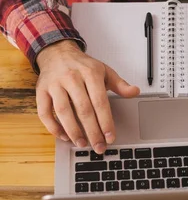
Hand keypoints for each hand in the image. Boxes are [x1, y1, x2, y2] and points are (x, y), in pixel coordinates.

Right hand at [36, 39, 139, 153]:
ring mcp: (55, 84)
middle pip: (83, 109)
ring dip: (73, 131)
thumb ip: (119, 84)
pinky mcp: (41, 91)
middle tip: (98, 146)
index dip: (105, 121)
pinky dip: (53, 127)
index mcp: (90, 73)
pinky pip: (45, 112)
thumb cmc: (83, 66)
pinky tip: (63, 136)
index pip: (100, 101)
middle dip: (92, 131)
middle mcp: (72, 78)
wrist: (58, 53)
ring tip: (82, 144)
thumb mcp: (104, 70)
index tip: (110, 136)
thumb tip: (135, 92)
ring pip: (63, 111)